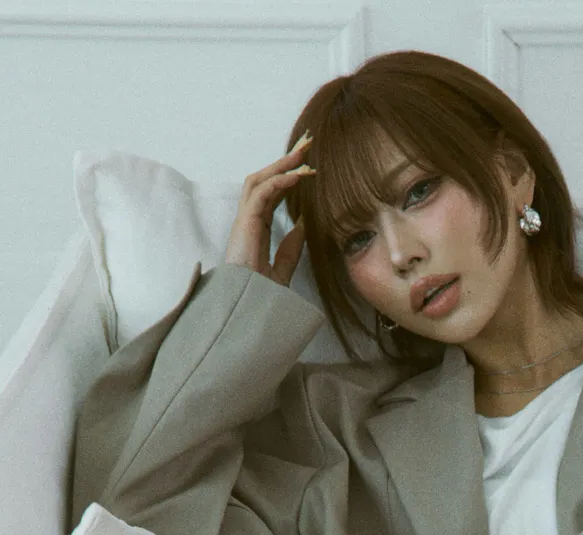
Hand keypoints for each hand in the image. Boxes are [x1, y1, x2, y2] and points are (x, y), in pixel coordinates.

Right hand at [224, 133, 316, 284]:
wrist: (246, 314)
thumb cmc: (260, 298)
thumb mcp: (281, 271)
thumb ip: (290, 249)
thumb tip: (303, 225)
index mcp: (255, 230)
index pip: (271, 194)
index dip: (288, 178)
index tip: (309, 167)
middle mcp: (247, 222)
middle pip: (264, 180)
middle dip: (285, 160)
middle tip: (308, 143)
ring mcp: (243, 222)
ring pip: (260, 180)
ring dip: (282, 163)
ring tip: (305, 151)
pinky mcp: (244, 225)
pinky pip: (262, 193)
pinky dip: (281, 180)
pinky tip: (300, 174)